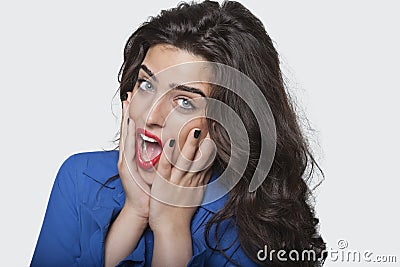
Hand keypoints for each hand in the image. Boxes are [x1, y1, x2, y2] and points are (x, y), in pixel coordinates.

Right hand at [117, 98, 149, 221]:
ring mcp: (126, 161)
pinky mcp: (128, 168)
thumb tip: (168, 144)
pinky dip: (129, 135)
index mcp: (134, 157)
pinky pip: (129, 148)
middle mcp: (128, 157)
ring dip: (126, 119)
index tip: (133, 100)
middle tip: (127, 96)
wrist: (144, 208)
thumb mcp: (155, 171)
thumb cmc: (150, 190)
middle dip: (126, 113)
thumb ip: (158, 157)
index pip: (133, 132)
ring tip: (126, 103)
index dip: (131, 116)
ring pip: (126, 135)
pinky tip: (132, 123)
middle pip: (127, 130)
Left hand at [148, 128, 213, 232]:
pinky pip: (165, 167)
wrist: (171, 228)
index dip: (214, 145)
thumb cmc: (181, 210)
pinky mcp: (163, 184)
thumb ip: (203, 177)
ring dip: (190, 146)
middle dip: (206, 142)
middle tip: (211, 125)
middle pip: (200, 158)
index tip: (218, 131)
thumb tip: (210, 164)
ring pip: (186, 161)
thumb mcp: (197, 193)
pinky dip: (167, 156)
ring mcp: (177, 181)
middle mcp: (190, 179)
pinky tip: (168, 144)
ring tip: (195, 131)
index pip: (208, 159)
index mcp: (197, 180)